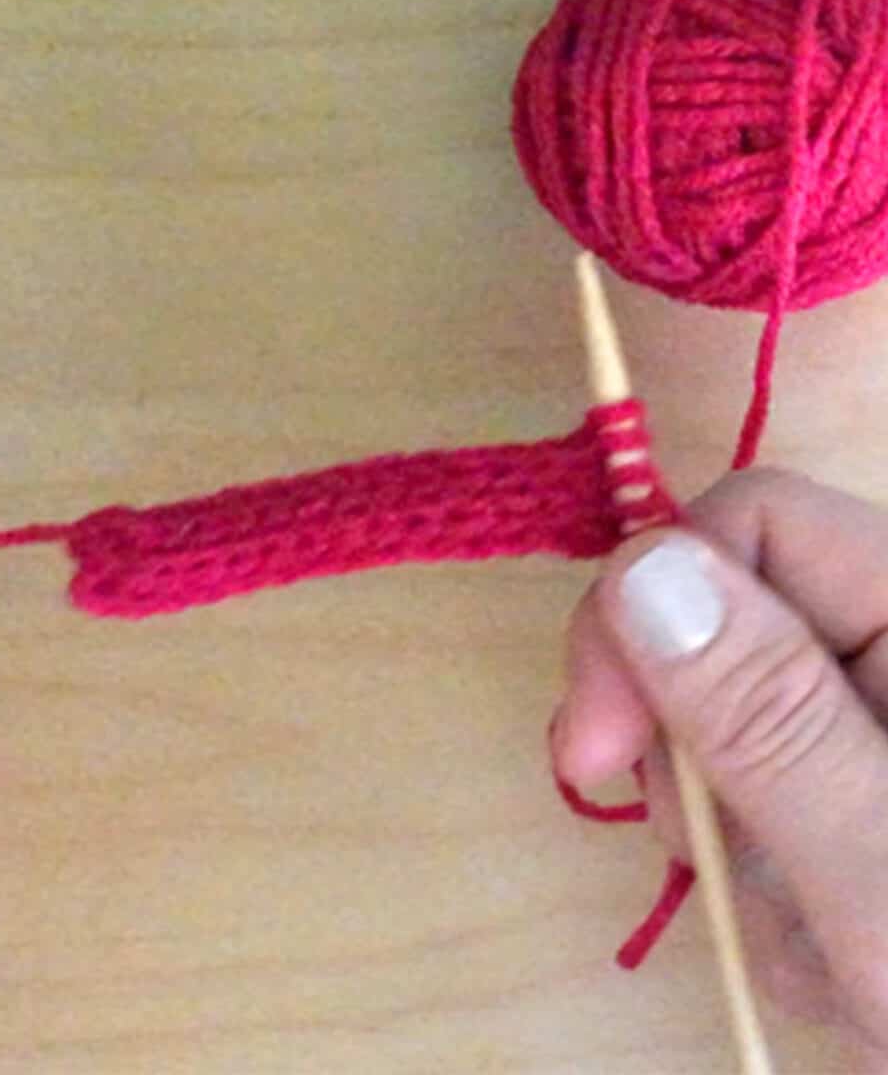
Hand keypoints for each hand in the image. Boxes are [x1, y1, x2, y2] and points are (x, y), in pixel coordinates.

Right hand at [554, 468, 887, 1065]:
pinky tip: (815, 938)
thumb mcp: (876, 870)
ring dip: (719, 824)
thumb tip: (644, 565)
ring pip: (715, 709)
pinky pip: (744, 782)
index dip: (652, 600)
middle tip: (682, 843)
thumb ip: (767, 717)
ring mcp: (867, 712)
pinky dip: (748, 866)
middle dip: (675, 731)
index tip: (599, 739)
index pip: (758, 521)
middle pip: (720, 609)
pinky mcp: (845, 773)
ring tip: (802, 930)